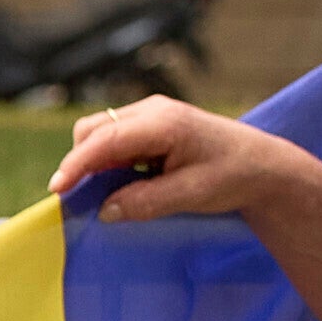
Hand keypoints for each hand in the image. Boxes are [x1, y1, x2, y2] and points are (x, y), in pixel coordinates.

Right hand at [47, 97, 288, 222]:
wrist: (263, 165)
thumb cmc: (233, 176)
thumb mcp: (190, 195)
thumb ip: (145, 202)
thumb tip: (104, 211)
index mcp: (163, 122)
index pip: (104, 139)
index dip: (76, 164)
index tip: (57, 190)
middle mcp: (152, 110)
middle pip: (94, 129)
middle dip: (80, 162)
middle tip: (81, 199)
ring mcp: (151, 114)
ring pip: (101, 132)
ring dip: (94, 162)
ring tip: (107, 192)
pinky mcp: (151, 124)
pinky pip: (115, 138)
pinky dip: (109, 160)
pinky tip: (123, 182)